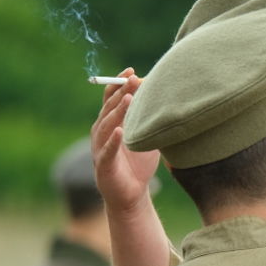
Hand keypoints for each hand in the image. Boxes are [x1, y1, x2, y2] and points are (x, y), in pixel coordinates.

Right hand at [90, 68, 158, 212]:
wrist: (131, 194)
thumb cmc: (138, 164)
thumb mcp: (145, 137)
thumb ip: (148, 119)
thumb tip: (166, 98)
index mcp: (110, 123)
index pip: (111, 98)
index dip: (119, 84)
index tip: (132, 71)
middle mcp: (101, 132)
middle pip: (109, 108)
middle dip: (121, 92)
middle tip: (133, 79)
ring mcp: (100, 148)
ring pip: (106, 126)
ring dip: (117, 112)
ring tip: (129, 99)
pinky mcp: (103, 165)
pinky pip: (107, 150)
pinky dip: (113, 140)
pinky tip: (120, 131)